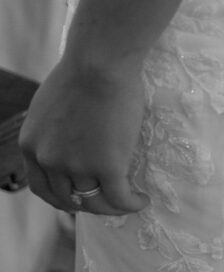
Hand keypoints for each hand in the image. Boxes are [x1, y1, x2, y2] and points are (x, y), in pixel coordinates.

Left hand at [19, 59, 148, 214]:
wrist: (100, 64)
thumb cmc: (82, 72)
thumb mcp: (51, 105)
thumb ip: (54, 130)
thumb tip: (71, 138)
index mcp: (31, 146)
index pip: (42, 188)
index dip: (63, 198)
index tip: (81, 197)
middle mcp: (49, 161)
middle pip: (69, 200)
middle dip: (89, 205)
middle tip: (108, 201)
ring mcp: (78, 167)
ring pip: (95, 203)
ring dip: (114, 207)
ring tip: (131, 200)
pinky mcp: (108, 167)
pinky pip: (120, 198)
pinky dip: (132, 204)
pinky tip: (143, 199)